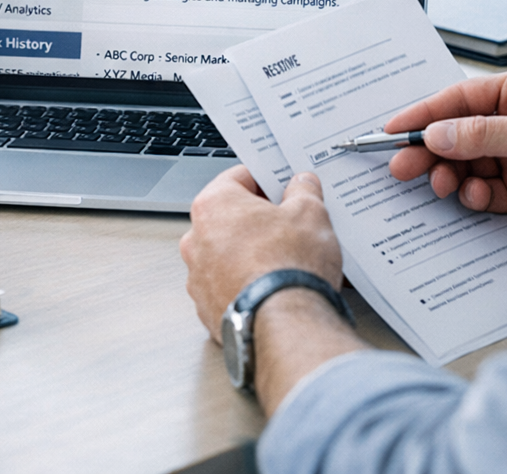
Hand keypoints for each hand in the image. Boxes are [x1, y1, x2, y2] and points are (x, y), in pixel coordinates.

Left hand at [180, 165, 364, 414]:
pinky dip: (246, 284)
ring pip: (226, 253)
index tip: (283, 186)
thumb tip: (302, 184)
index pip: (239, 177)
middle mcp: (196, 239)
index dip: (266, 180)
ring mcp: (198, 276)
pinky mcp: (206, 308)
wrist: (285, 328)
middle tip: (289, 224)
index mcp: (213, 205)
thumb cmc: (289, 267)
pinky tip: (273, 287)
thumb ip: (303, 191)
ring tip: (285, 259)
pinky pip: (227, 285)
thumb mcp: (310, 213)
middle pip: (230, 216)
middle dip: (258, 219)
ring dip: (250, 253)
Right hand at [385, 69, 506, 231]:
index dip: (424, 114)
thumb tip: (435, 133)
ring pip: (466, 166)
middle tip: (402, 167)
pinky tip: (477, 199)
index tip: (393, 129)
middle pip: (456, 135)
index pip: (459, 100)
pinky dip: (474, 198)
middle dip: (429, 151)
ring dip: (449, 177)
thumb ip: (482, 134)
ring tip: (441, 186)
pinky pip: (485, 193)